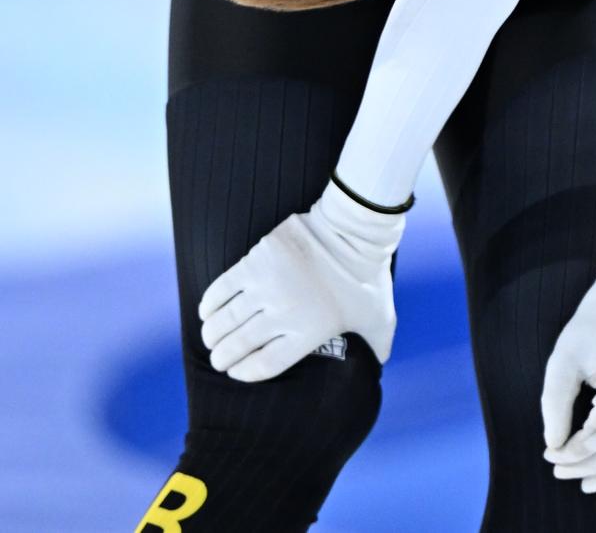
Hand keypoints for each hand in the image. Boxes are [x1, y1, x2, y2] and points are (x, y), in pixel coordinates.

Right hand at [197, 177, 405, 381]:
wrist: (355, 230)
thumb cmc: (368, 276)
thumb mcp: (380, 317)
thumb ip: (378, 345)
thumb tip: (379, 364)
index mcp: (310, 333)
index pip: (264, 365)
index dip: (244, 372)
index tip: (235, 372)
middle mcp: (284, 314)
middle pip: (238, 345)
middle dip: (222, 356)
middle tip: (218, 357)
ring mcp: (267, 287)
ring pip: (226, 320)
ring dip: (212, 333)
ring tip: (211, 337)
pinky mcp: (255, 262)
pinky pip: (222, 289)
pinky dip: (210, 304)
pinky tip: (207, 311)